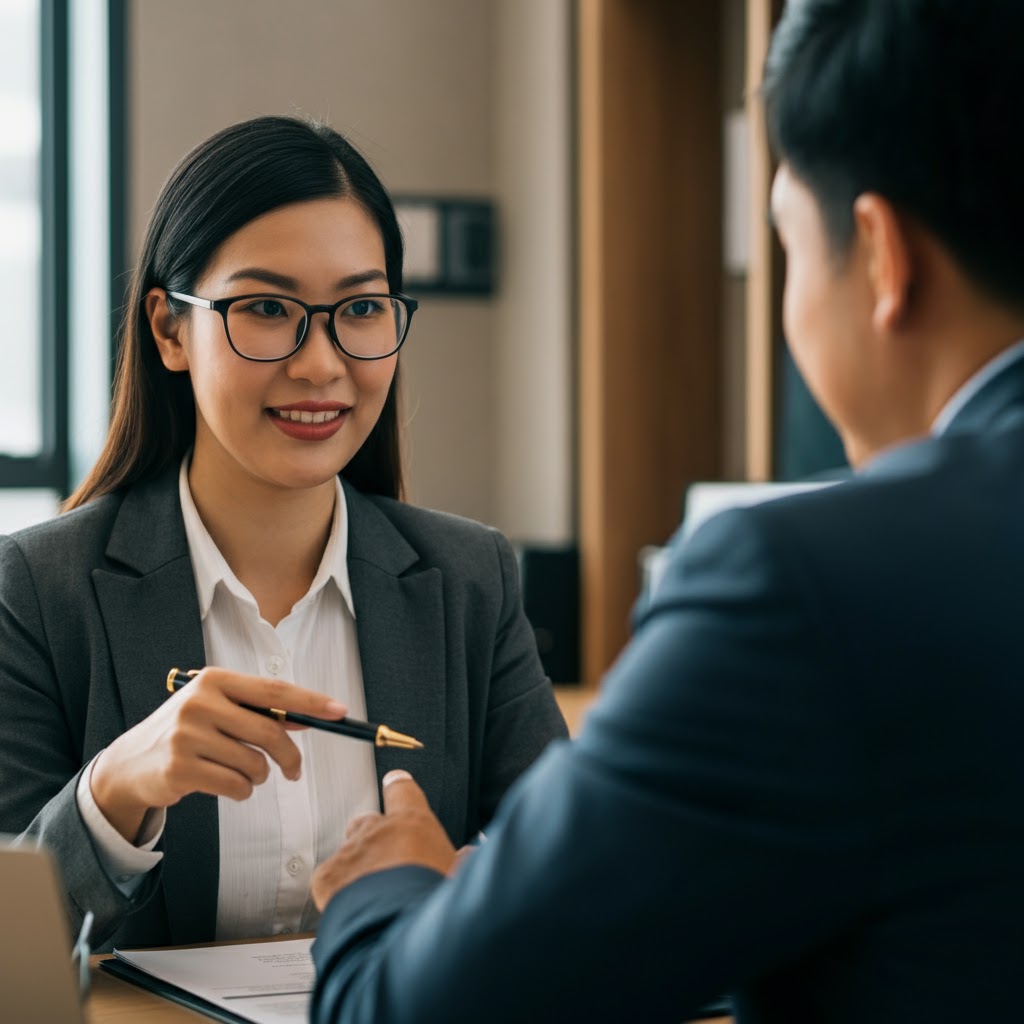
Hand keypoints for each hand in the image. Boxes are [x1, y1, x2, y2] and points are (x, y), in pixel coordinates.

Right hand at [90, 667, 346, 841]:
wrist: (132, 763)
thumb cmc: (188, 732)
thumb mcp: (220, 710)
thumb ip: (259, 711)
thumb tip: (310, 715)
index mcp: (214, 680)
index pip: (274, 690)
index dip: (310, 702)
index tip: (340, 712)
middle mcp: (199, 702)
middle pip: (269, 732)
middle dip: (290, 756)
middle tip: (294, 771)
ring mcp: (186, 735)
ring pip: (254, 764)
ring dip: (258, 777)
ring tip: (243, 775)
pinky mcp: (179, 768)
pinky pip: (236, 786)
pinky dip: (241, 792)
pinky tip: (225, 785)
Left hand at [312, 770, 456, 910]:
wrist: (394, 930)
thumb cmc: (430, 905)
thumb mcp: (455, 877)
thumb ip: (458, 861)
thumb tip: (467, 856)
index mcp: (412, 824)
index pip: (402, 791)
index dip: (398, 787)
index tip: (395, 783)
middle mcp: (377, 831)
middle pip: (368, 822)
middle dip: (375, 839)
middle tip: (389, 864)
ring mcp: (350, 853)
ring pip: (347, 851)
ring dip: (356, 868)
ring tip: (370, 895)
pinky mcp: (327, 877)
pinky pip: (327, 877)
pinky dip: (336, 890)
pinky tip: (350, 906)